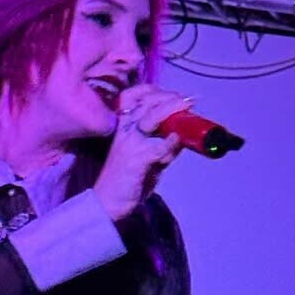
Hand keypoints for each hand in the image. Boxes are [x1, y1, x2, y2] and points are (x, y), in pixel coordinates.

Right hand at [93, 83, 189, 221]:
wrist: (107, 203)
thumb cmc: (126, 180)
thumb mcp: (145, 159)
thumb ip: (161, 148)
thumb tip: (181, 138)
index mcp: (122, 127)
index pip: (132, 98)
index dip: (151, 91)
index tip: (170, 93)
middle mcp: (124, 131)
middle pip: (146, 103)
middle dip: (168, 98)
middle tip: (187, 100)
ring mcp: (129, 143)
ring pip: (151, 118)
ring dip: (171, 110)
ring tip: (186, 107)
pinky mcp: (135, 159)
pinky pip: (157, 146)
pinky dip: (170, 142)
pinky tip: (177, 140)